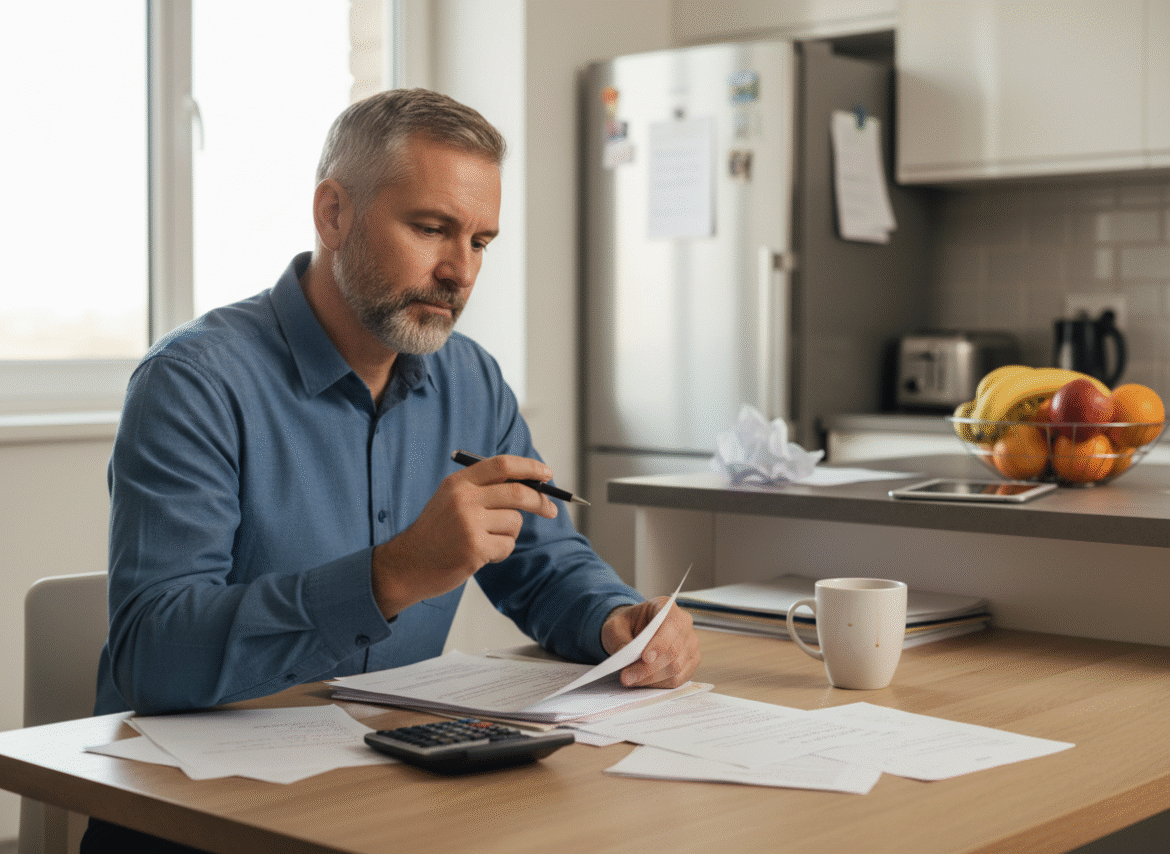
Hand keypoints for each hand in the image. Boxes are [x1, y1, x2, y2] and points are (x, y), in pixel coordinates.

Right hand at [371, 454, 558, 617]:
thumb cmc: (436, 533)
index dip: (529, 467)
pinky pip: (507, 546)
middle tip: (551, 509)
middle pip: (518, 493)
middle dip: (540, 501)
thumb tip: (530, 485)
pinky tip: (481, 554)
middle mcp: (464, 499)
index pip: (502, 465)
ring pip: (514, 522)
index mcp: (459, 482)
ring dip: (509, 534)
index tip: (547, 474)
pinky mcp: (474, 549)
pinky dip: (501, 551)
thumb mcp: (451, 499)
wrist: (408, 564)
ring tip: (487, 540)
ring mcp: (469, 524)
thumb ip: (484, 488)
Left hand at [601, 598, 700, 688]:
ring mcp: (690, 643)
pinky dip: (659, 683)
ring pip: (676, 667)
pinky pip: (678, 678)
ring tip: (631, 679)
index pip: (671, 625)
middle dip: (649, 668)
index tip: (644, 657)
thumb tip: (627, 659)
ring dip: (651, 678)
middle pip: (673, 650)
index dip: (660, 643)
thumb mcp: (615, 627)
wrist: (634, 632)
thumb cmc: (627, 626)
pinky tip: (644, 681)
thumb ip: (620, 641)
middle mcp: (684, 623)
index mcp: (666, 607)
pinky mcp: (691, 661)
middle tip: (627, 677)